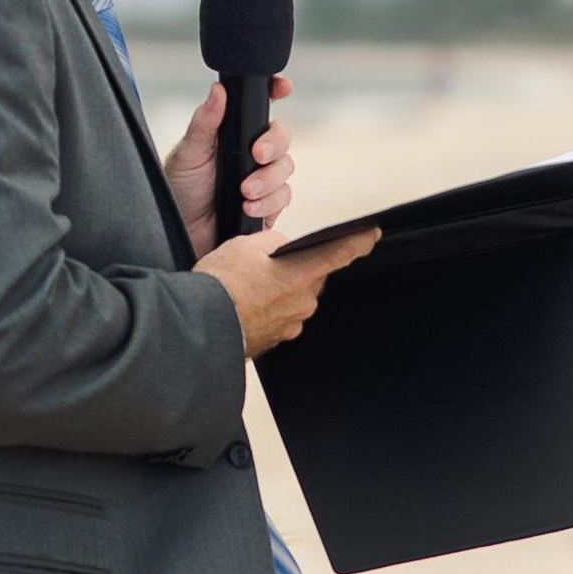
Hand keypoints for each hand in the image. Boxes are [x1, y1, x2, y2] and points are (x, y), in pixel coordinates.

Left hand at [165, 75, 294, 262]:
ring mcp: (262, 178)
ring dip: (268, 180)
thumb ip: (205, 122)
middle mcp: (251, 153)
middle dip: (274, 144)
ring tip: (244, 192)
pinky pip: (283, 198)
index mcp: (233, 132)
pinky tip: (247, 208)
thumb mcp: (188, 153)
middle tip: (256, 155)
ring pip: (286, 168)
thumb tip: (218, 89)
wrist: (182, 232)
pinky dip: (268, 202)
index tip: (283, 88)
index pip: (260, 106)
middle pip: (281, 136)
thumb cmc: (180, 190)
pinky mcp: (269, 205)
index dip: (276, 92)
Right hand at [197, 224, 377, 358]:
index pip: (341, 253)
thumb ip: (271, 242)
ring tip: (248, 287)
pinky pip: (281, 315)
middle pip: (312, 276)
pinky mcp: (278, 338)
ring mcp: (292, 323)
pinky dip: (268, 307)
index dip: (359, 241)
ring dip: (279, 289)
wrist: (201, 327)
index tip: (371, 235)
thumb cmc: (220, 288)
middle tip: (265, 266)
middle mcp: (304, 301)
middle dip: (295, 268)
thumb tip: (280, 247)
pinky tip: (246, 303)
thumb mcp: (243, 246)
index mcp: (302, 274)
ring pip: (295, 296)